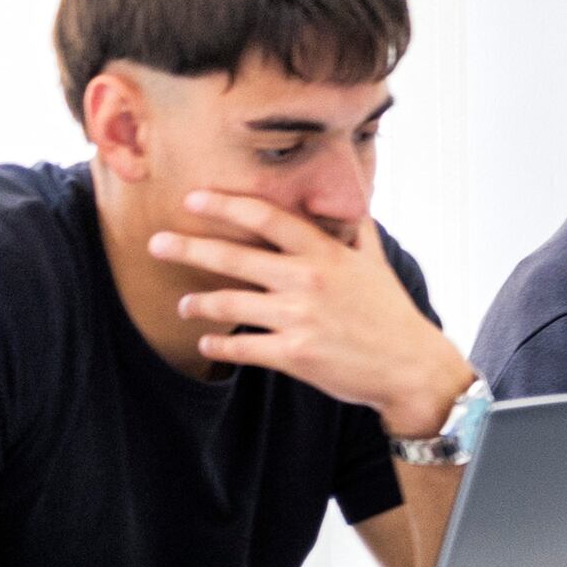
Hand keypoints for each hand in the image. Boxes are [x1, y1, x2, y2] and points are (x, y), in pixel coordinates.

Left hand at [150, 190, 470, 435]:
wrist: (411, 368)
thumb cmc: (391, 313)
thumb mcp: (377, 264)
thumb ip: (356, 231)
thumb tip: (351, 202)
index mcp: (326, 254)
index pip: (268, 219)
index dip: (226, 205)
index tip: (193, 198)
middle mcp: (309, 282)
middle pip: (234, 258)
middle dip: (188, 248)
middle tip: (156, 243)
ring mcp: (299, 319)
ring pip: (229, 305)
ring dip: (198, 304)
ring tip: (184, 305)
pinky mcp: (295, 355)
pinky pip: (242, 348)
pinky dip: (218, 346)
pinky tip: (206, 343)